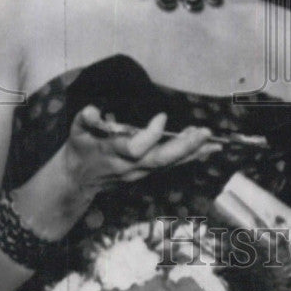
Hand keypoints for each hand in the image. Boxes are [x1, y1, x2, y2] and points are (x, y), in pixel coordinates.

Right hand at [61, 104, 220, 191]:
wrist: (78, 181)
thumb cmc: (79, 151)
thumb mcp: (76, 133)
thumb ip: (84, 120)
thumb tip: (91, 110)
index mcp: (113, 154)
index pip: (135, 148)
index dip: (150, 134)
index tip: (162, 117)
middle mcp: (130, 167)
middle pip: (160, 160)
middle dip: (184, 147)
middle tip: (205, 133)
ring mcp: (140, 173)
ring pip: (170, 165)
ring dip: (193, 152)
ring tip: (214, 141)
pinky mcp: (147, 173)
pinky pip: (172, 166)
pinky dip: (191, 157)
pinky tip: (208, 150)